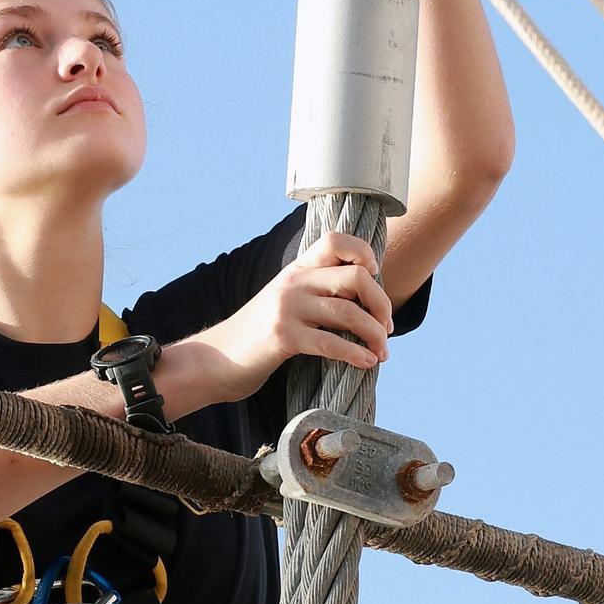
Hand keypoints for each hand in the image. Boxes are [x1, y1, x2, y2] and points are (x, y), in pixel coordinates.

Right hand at [193, 232, 393, 403]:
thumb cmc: (258, 335)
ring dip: (374, 334)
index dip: (363, 253)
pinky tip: (366, 362)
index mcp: (296, 270)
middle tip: (386, 328)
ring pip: (348, 312)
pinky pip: (332, 343)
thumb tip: (365, 301)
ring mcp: (287, 308)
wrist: (217, 358)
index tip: (373, 277)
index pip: (336, 241)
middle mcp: (293, 282)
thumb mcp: (285, 301)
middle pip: (355, 277)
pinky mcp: (283, 337)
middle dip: (381, 304)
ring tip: (382, 351)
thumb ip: (316, 293)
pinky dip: (356, 354)